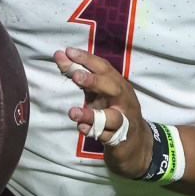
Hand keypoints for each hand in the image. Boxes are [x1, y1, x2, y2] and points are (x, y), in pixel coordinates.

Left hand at [54, 46, 149, 178]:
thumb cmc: (113, 111)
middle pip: (113, 88)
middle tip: (76, 75)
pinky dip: (93, 132)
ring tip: (73, 112)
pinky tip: (81, 128)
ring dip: (91, 114)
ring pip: (111, 116)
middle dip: (95, 80)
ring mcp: (124, 121)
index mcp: (118, 85)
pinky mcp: (119, 139)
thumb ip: (80, 76)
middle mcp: (123, 101)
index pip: (105, 68)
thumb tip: (60, 56)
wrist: (135, 143)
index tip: (69, 52)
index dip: (88, 60)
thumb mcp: (98, 93)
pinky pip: (106, 136)